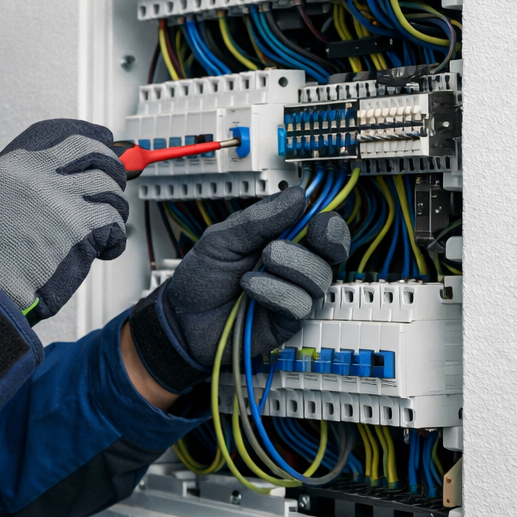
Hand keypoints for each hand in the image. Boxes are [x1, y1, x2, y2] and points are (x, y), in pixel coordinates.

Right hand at [0, 119, 128, 321]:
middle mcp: (45, 178)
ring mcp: (64, 202)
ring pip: (111, 191)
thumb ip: (6, 182)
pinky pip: (113, 223)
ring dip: (115, 205)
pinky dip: (115, 235)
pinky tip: (107, 244)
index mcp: (20, 166)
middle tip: (114, 183)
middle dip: (113, 171)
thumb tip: (23, 185)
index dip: (97, 148)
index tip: (102, 155)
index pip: (73, 143)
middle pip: (99, 161)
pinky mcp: (78, 230)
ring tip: (110, 217)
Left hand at [127, 187, 349, 393]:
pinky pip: (300, 303)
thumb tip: (297, 196)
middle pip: (333, 250)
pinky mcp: (288, 320)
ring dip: (289, 266)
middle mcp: (294, 266)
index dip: (329, 221)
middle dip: (320, 241)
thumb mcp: (222, 239)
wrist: (183, 318)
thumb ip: (259, 220)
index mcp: (282, 240)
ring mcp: (294, 292)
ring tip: (256, 266)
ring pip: (320, 276)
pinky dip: (275, 291)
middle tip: (285, 241)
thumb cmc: (202, 278)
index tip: (315, 214)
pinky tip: (251, 288)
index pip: (323, 228)